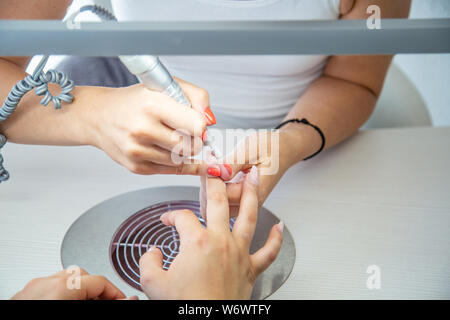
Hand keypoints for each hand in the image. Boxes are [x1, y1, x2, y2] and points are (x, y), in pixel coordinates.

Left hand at [11, 267, 134, 299]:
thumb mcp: (85, 313)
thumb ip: (109, 305)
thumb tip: (128, 300)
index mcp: (62, 288)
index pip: (100, 281)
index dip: (115, 294)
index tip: (122, 302)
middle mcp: (44, 284)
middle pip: (82, 277)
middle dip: (97, 292)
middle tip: (107, 304)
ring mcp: (30, 290)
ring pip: (64, 281)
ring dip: (80, 293)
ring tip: (87, 305)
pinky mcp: (22, 298)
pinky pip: (48, 290)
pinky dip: (61, 296)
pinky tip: (66, 306)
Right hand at [83, 78, 215, 174]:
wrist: (99, 116)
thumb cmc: (134, 101)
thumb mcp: (166, 87)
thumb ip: (196, 97)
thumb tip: (211, 121)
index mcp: (153, 106)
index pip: (197, 126)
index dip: (201, 125)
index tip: (196, 123)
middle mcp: (143, 130)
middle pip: (192, 146)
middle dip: (194, 140)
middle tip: (184, 131)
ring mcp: (139, 151)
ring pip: (182, 160)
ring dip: (183, 151)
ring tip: (169, 136)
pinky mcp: (137, 167)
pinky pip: (171, 171)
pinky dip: (175, 162)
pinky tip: (170, 150)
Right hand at [139, 167, 282, 299]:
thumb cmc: (184, 305)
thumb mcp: (152, 283)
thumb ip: (148, 262)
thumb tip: (151, 253)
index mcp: (196, 242)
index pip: (182, 217)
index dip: (171, 216)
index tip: (167, 221)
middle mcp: (220, 242)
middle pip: (218, 203)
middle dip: (214, 182)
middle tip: (214, 169)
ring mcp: (238, 253)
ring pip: (248, 217)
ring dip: (250, 195)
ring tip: (253, 177)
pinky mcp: (250, 269)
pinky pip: (268, 252)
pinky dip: (275, 239)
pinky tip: (280, 227)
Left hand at [201, 126, 313, 216]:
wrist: (284, 148)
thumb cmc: (272, 147)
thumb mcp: (250, 149)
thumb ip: (232, 163)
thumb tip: (214, 171)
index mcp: (256, 192)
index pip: (223, 195)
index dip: (210, 178)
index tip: (207, 160)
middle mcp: (251, 202)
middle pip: (217, 208)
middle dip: (206, 187)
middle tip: (207, 165)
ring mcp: (246, 203)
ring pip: (217, 208)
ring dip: (208, 191)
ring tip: (210, 170)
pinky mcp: (241, 199)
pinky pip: (222, 201)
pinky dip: (213, 190)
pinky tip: (213, 174)